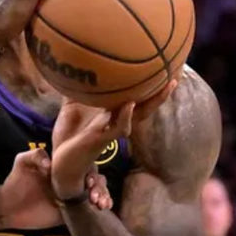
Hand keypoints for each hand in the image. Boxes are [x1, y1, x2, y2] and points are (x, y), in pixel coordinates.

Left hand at [0, 148, 111, 229]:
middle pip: (95, 178)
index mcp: (64, 166)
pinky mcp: (73, 209)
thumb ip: (35, 156)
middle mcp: (72, 178)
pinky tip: (104, 208)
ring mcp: (74, 194)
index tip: (88, 182)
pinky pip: (91, 207)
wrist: (9, 206)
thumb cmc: (16, 180)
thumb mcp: (22, 162)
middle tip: (95, 196)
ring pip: (97, 191)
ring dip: (103, 195)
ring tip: (101, 204)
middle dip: (100, 186)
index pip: (84, 164)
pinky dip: (101, 205)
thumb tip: (49, 165)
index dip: (90, 171)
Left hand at [49, 81, 176, 198]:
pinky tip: (130, 104)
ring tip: (165, 87)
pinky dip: (124, 115)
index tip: (161, 73)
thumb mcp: (71, 111)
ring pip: (137, 116)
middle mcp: (116, 124)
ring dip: (152, 103)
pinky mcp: (101, 139)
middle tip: (174, 80)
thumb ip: (75, 94)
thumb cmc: (69, 138)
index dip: (147, 89)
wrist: (62, 163)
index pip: (135, 100)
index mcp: (111, 116)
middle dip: (159, 95)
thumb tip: (72, 73)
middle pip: (144, 108)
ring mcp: (111, 131)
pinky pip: (118, 127)